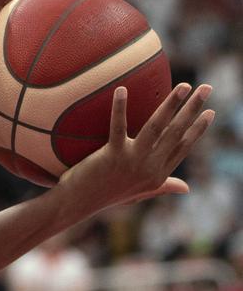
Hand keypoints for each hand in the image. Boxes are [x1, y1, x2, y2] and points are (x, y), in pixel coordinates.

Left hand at [57, 84, 214, 210]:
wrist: (79, 203)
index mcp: (158, 174)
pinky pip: (117, 127)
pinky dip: (120, 108)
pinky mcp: (112, 155)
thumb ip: (164, 186)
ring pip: (156, 127)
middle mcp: (149, 168)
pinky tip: (122, 89)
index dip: (198, 129)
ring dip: (171, 104)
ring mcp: (132, 161)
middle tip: (206, 87)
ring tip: (183, 86)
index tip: (211, 111)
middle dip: (193, 109)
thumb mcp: (140, 192)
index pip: (183, 147)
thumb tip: (186, 188)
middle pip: (176, 133)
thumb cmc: (107, 195)